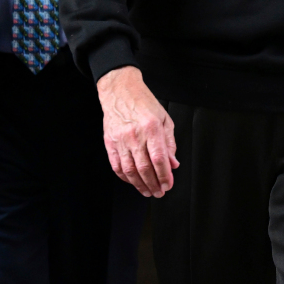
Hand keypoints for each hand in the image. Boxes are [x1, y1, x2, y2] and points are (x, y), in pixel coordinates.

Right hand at [96, 66, 178, 197]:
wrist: (121, 91)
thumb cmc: (144, 103)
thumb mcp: (164, 119)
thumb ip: (170, 142)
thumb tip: (173, 163)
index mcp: (151, 128)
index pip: (159, 158)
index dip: (164, 175)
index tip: (168, 184)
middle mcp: (135, 135)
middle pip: (144, 168)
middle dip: (153, 184)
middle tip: (159, 192)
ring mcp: (121, 140)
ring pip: (129, 170)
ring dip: (140, 185)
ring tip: (148, 191)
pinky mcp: (110, 143)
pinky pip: (117, 166)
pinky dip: (125, 177)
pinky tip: (133, 182)